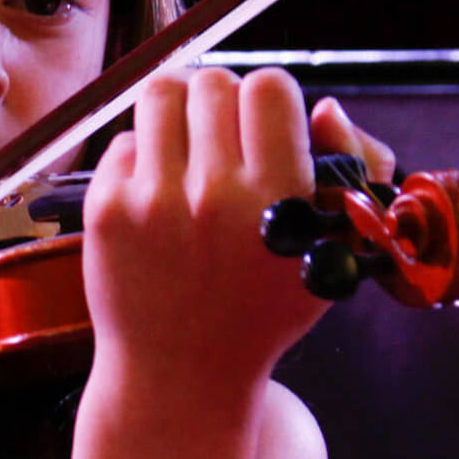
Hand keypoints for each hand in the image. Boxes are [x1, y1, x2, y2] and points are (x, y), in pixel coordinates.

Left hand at [81, 66, 394, 389]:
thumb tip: (323, 106)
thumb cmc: (262, 311)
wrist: (182, 376)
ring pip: (160, 93)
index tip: (263, 124)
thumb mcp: (332, 252)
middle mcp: (215, 196)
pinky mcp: (107, 213)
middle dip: (221, 102)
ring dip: (177, 110)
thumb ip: (351, 170)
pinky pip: (124, 141)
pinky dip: (141, 157)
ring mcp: (154, 203)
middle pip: (213, 83)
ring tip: (186, 142)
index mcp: (278, 199)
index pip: (270, 86)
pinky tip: (156, 192)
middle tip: (221, 137)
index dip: (269, 97)